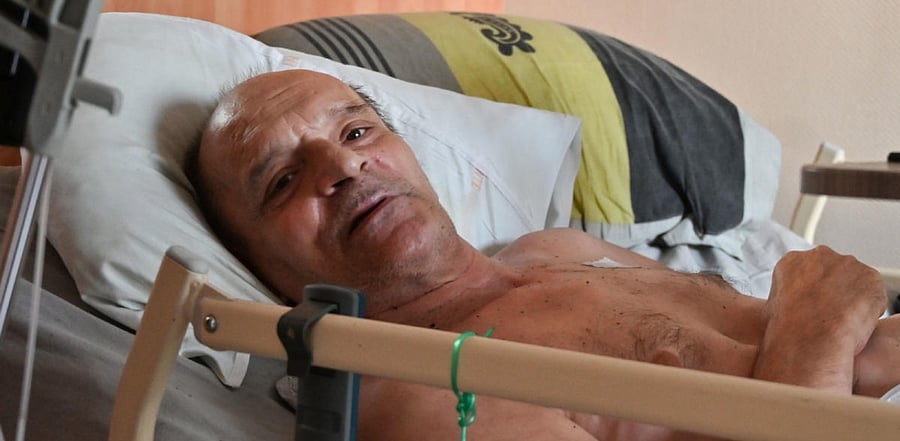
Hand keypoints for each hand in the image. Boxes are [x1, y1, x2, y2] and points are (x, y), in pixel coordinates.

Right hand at [765, 246, 885, 354]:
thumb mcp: (770, 309)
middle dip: (832, 288)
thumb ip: (784, 298)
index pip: (807, 270)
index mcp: (792, 261)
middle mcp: (820, 255)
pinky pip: (872, 292)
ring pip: (853, 280)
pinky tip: (855, 321)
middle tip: (829, 313)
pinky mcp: (870, 277)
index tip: (812, 304)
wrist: (810, 337)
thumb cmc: (787, 329)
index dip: (811, 290)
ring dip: (851, 297)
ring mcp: (847, 264)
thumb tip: (788, 308)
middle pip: (831, 270)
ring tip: (842, 321)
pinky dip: (868, 307)